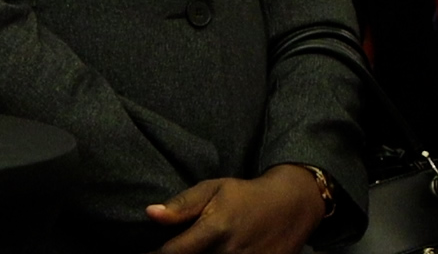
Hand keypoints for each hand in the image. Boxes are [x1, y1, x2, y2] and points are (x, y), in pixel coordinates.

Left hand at [144, 164, 325, 253]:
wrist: (291, 206)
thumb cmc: (245, 195)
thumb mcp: (213, 190)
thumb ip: (181, 205)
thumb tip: (150, 213)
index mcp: (214, 229)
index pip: (173, 253)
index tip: (146, 253)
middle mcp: (229, 253)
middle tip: (173, 249)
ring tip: (200, 248)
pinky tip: (212, 253)